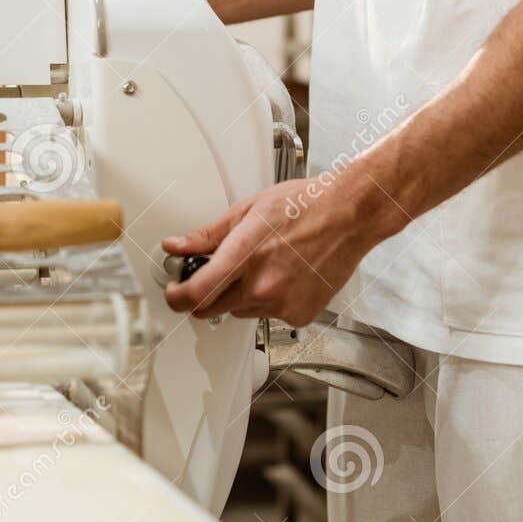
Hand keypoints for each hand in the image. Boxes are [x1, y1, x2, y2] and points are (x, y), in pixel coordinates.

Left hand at [161, 175, 379, 328]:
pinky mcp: (299, 315)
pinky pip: (269, 315)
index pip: (197, 293)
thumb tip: (176, 245)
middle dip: (206, 294)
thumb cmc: (304, 206)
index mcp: (245, 255)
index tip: (174, 292)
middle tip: (216, 274)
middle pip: (212, 308)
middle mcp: (262, 285)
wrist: (349, 216)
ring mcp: (282, 304)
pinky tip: (284, 276)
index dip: (177, 297)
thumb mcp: (248, 210)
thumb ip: (207, 235)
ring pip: (241, 311)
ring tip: (266, 265)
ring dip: (241, 295)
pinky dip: (269, 301)